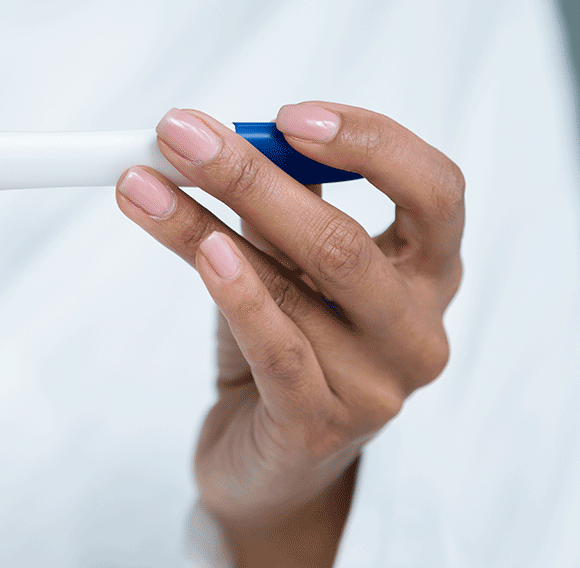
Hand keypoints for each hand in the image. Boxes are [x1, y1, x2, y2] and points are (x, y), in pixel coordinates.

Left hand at [115, 103, 461, 566]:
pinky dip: (236, 295)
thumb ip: (278, 204)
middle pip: (345, 240)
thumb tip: (218, 135)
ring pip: (294, 287)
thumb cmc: (290, 344)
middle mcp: (417, 330)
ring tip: (144, 183)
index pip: (436, 190)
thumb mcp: (293, 263)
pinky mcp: (320, 427)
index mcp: (430, 273)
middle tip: (180, 135)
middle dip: (253, 177)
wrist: (269, 462)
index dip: (371, 143)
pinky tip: (203, 252)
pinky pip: (276, 348)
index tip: (288, 116)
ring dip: (205, 225)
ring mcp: (377, 386)